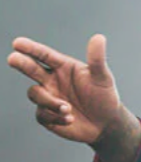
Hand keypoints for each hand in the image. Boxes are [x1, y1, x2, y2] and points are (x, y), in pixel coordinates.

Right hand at [7, 34, 138, 148]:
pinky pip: (42, 114)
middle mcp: (51, 80)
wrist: (107, 124)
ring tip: (68, 108)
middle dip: (20, 62)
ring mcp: (48, 97)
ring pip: (35, 94)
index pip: (44, 54)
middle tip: (13, 58)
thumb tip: (99, 37)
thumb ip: (97, 59)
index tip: (18, 43)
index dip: (31, 48)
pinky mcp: (47, 116)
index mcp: (62, 66)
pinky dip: (55, 117)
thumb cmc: (104, 97)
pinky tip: (70, 119)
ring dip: (49, 101)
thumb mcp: (103, 78)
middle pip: (30, 68)